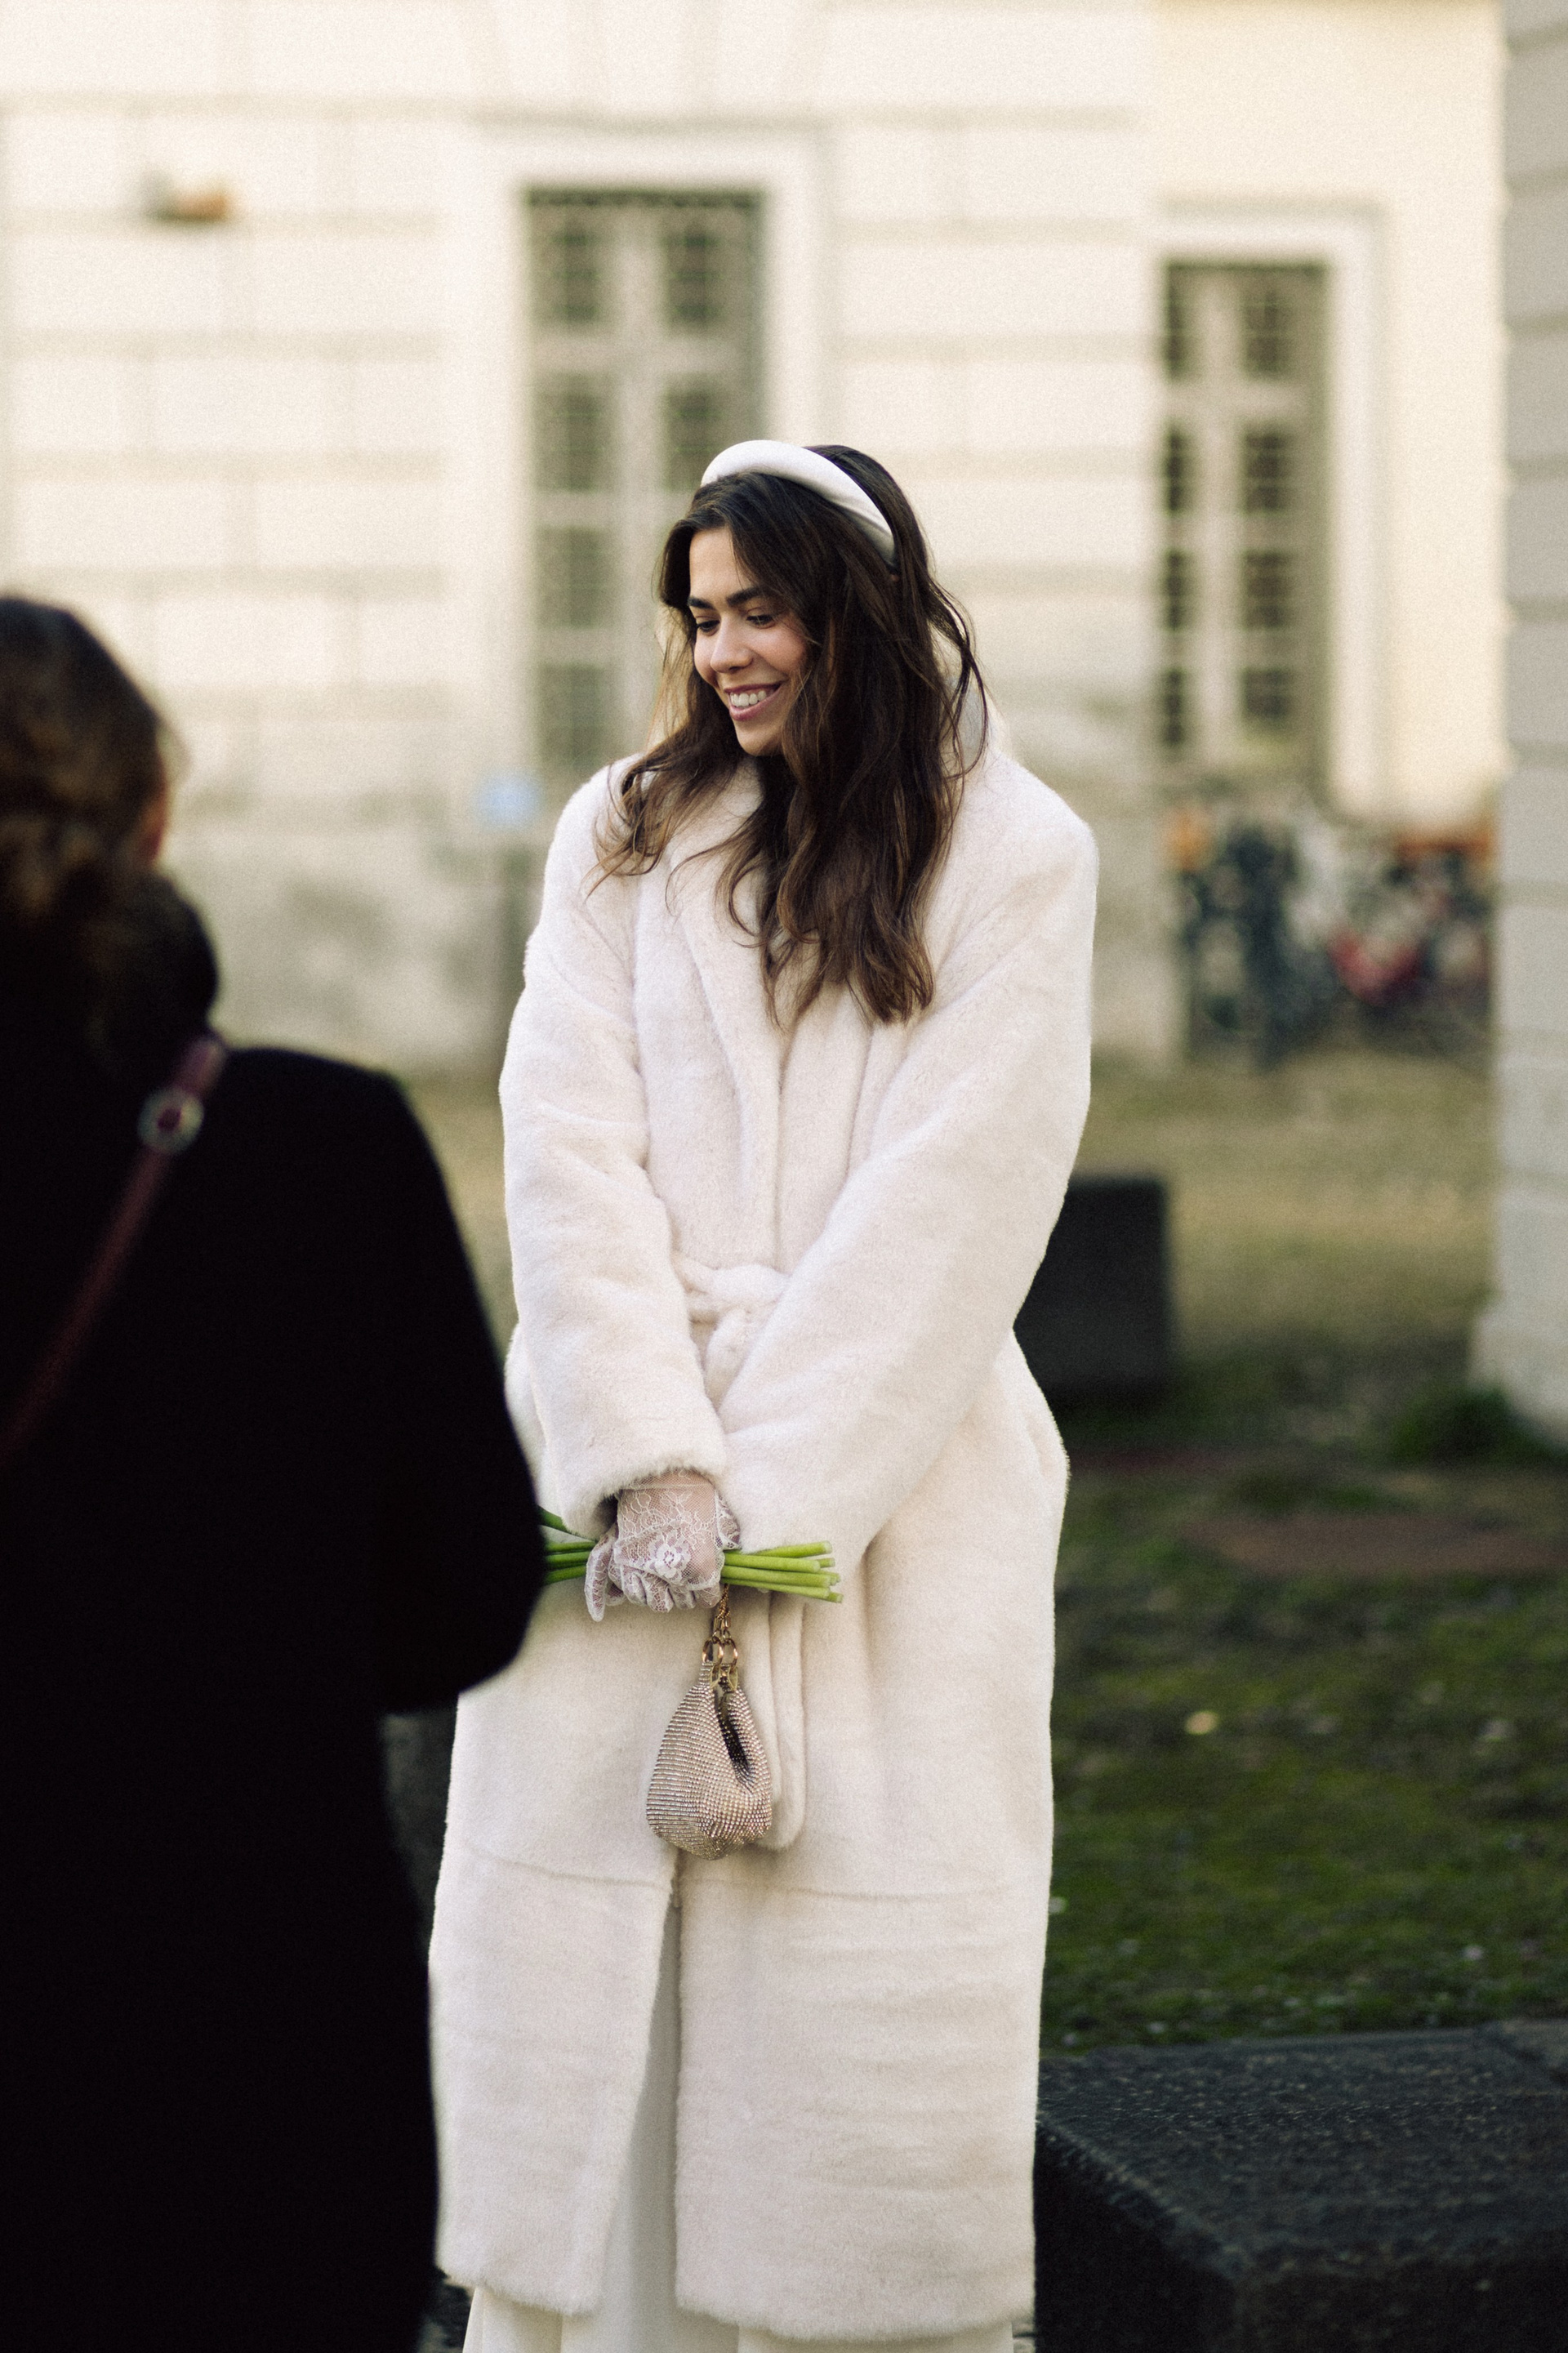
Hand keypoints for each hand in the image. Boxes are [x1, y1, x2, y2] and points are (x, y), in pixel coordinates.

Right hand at [585, 1474, 738, 1620]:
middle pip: (681, 1602)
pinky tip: (647, 1578)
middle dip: (687, 1591)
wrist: (661, 1471)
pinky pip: (630, 1590)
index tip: (707, 1581)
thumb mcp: (724, 1520)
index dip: (708, 1591)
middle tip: (688, 1575)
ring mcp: (644, 1566)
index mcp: (700, 1564)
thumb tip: (749, 1572)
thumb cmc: (697, 1491)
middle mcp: (671, 1571)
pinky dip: (639, 1589)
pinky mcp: (623, 1558)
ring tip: (667, 1579)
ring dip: (662, 1594)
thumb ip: (731, 1549)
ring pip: (653, 1602)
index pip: (706, 1599)